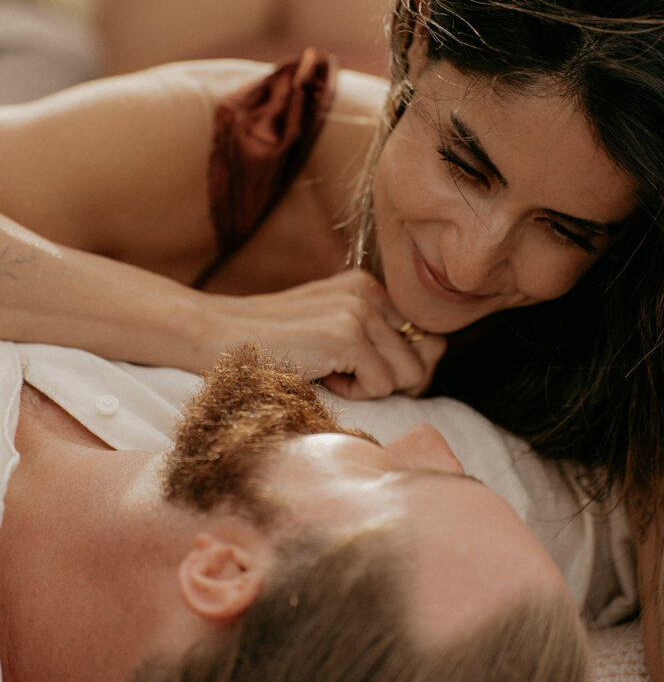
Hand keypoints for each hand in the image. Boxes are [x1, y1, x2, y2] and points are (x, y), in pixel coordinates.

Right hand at [204, 270, 445, 398]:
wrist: (216, 337)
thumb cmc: (273, 345)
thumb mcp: (330, 330)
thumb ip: (378, 339)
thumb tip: (430, 362)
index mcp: (368, 286)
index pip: (426, 336)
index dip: (400, 367)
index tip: (359, 370)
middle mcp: (369, 291)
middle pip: (425, 357)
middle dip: (391, 380)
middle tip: (344, 375)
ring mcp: (359, 310)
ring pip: (407, 375)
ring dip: (369, 388)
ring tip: (328, 371)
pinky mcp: (347, 334)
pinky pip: (381, 385)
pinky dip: (353, 395)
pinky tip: (320, 375)